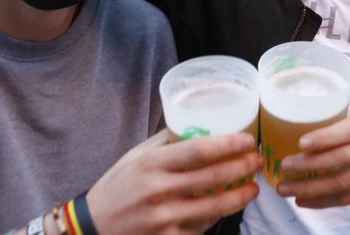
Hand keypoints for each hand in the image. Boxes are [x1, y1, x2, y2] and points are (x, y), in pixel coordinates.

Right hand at [86, 131, 261, 234]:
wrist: (92, 230)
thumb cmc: (115, 189)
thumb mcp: (134, 158)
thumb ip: (163, 143)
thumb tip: (196, 125)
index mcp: (151, 164)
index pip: (199, 150)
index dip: (228, 144)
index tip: (247, 139)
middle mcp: (158, 191)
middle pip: (213, 177)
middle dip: (242, 168)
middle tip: (257, 161)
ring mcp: (164, 219)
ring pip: (214, 207)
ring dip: (239, 196)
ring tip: (253, 188)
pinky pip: (201, 228)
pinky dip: (217, 218)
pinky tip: (227, 209)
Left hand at [276, 112, 349, 208]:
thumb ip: (341, 121)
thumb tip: (299, 123)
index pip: (349, 130)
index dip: (325, 137)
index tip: (301, 143)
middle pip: (343, 159)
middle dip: (310, 165)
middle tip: (285, 167)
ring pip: (342, 183)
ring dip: (311, 188)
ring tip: (286, 188)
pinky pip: (347, 198)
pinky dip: (323, 201)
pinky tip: (304, 200)